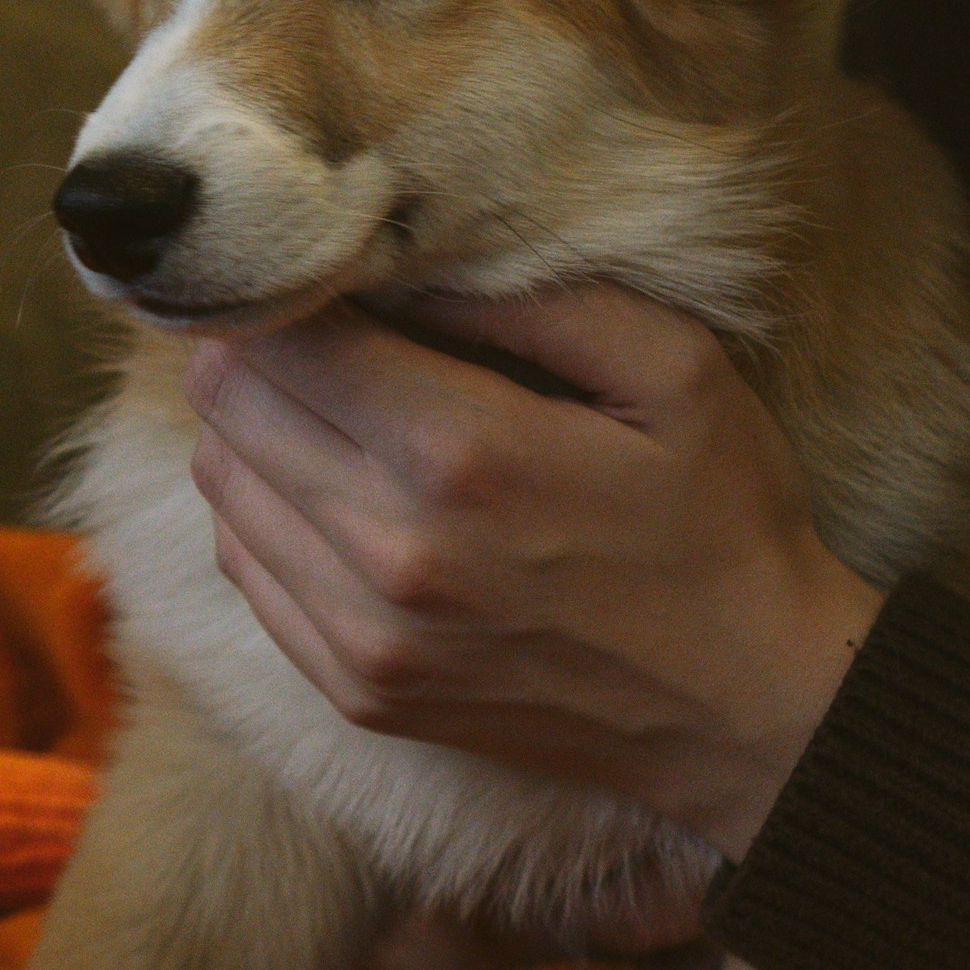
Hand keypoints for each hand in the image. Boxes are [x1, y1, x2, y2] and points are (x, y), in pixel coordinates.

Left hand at [183, 283, 880, 861]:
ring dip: (258, 426)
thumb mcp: (674, 370)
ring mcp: (364, 636)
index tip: (336, 266)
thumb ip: (539, 297)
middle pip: (228, 403)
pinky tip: (344, 489)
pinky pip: (245, 571)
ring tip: (340, 405)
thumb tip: (411, 256)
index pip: (284, 336)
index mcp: (464, 454)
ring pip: (219, 483)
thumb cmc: (722, 523)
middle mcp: (389, 552)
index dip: (293, 282)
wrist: (749, 713)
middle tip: (333, 323)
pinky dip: (269, 512)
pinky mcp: (357, 693)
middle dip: (265, 342)